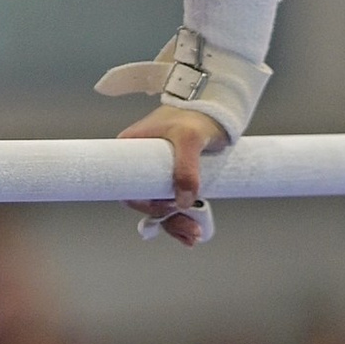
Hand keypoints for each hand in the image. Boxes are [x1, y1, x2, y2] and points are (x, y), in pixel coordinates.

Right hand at [117, 102, 223, 246]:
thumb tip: (183, 202)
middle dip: (168, 221)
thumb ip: (186, 168)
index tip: (167, 209)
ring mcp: (157, 172)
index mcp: (130, 149)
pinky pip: (174, 204)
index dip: (145, 205)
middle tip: (191, 232)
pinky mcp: (174, 178)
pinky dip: (183, 219)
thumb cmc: (195, 116)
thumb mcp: (189, 138)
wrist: (216, 107)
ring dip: (177, 225)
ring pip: (162, 207)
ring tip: (196, 235)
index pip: (128, 188)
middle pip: (146, 202)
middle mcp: (140, 165)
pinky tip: (194, 233)